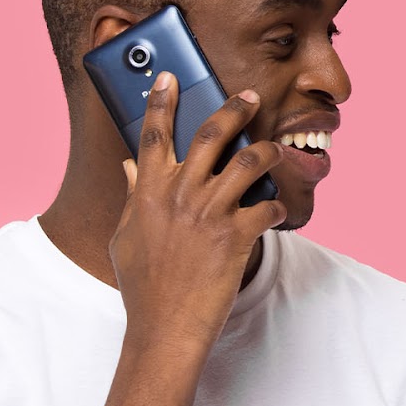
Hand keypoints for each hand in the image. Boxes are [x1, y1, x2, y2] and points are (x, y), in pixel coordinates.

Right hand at [110, 71, 286, 350]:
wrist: (165, 328)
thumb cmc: (144, 287)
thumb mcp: (126, 239)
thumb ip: (132, 197)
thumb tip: (130, 166)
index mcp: (147, 192)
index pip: (152, 135)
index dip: (160, 101)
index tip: (169, 77)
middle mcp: (178, 195)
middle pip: (209, 135)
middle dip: (234, 109)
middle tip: (251, 97)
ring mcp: (208, 214)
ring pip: (248, 162)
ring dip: (267, 151)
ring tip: (276, 149)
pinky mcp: (236, 236)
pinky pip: (267, 209)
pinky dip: (277, 209)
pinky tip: (279, 213)